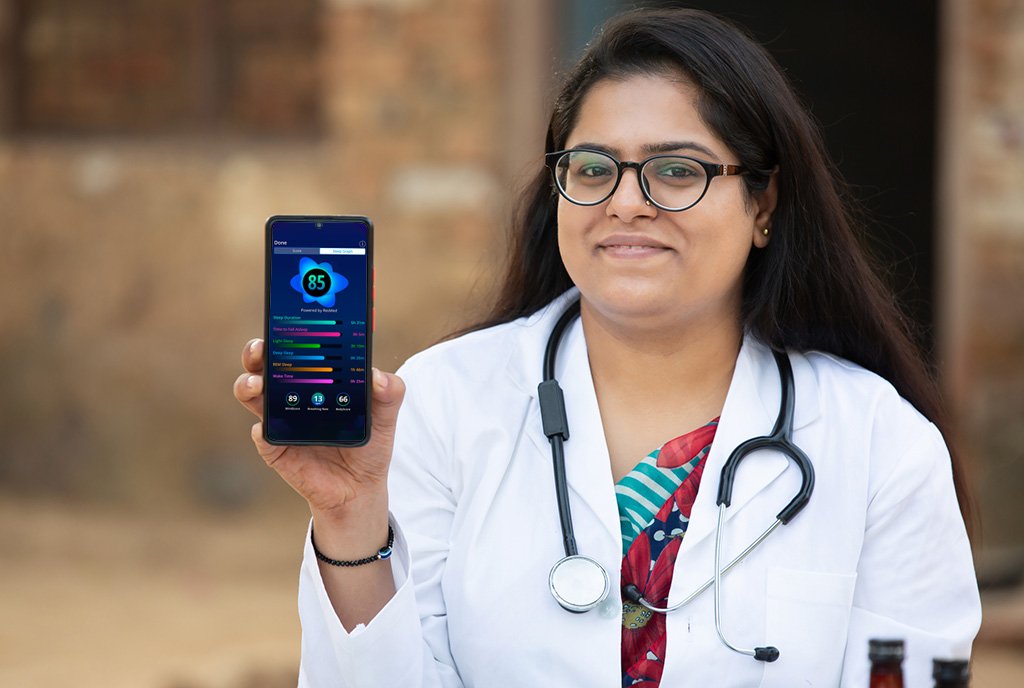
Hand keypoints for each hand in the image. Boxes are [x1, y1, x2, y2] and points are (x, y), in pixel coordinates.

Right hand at [233, 338, 404, 523]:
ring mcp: (279, 420)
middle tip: (261, 347)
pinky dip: (261, 431)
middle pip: (263, 364)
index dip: (287, 330)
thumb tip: (378, 376)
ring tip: (257, 383)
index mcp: (314, 377)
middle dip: (256, 351)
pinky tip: (265, 429)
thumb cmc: (367, 442)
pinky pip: (262, 437)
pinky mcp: (275, 449)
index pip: (295, 347)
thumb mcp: (386, 415)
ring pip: (252, 395)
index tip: (286, 318)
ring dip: (248, 385)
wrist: (360, 486)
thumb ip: (390, 392)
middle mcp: (290, 393)